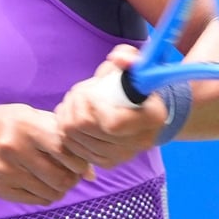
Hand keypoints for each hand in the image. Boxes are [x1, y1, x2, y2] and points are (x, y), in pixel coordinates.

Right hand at [0, 104, 94, 205]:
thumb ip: (59, 136)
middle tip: (71, 173)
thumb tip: (91, 171)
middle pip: (61, 175)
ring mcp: (7, 171)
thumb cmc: (2, 125)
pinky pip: (37, 200)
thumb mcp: (28, 117)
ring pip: (51, 192)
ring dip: (61, 189)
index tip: (80, 160)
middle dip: (73, 178)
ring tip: (57, 179)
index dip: (79, 158)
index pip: (64, 147)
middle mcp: (15, 148)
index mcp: (25, 125)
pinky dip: (47, 196)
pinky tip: (42, 185)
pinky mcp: (1, 189)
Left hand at [54, 44, 168, 168]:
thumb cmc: (134, 83)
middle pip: (87, 129)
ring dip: (67, 114)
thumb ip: (128, 56)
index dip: (92, 105)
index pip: (112, 123)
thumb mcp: (133, 64)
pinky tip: (74, 117)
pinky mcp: (106, 162)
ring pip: (74, 137)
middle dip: (75, 104)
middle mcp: (139, 142)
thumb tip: (118, 58)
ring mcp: (122, 156)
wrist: (140, 109)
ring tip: (75, 102)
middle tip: (79, 92)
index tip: (91, 91)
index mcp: (152, 117)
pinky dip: (66, 129)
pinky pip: (72, 147)